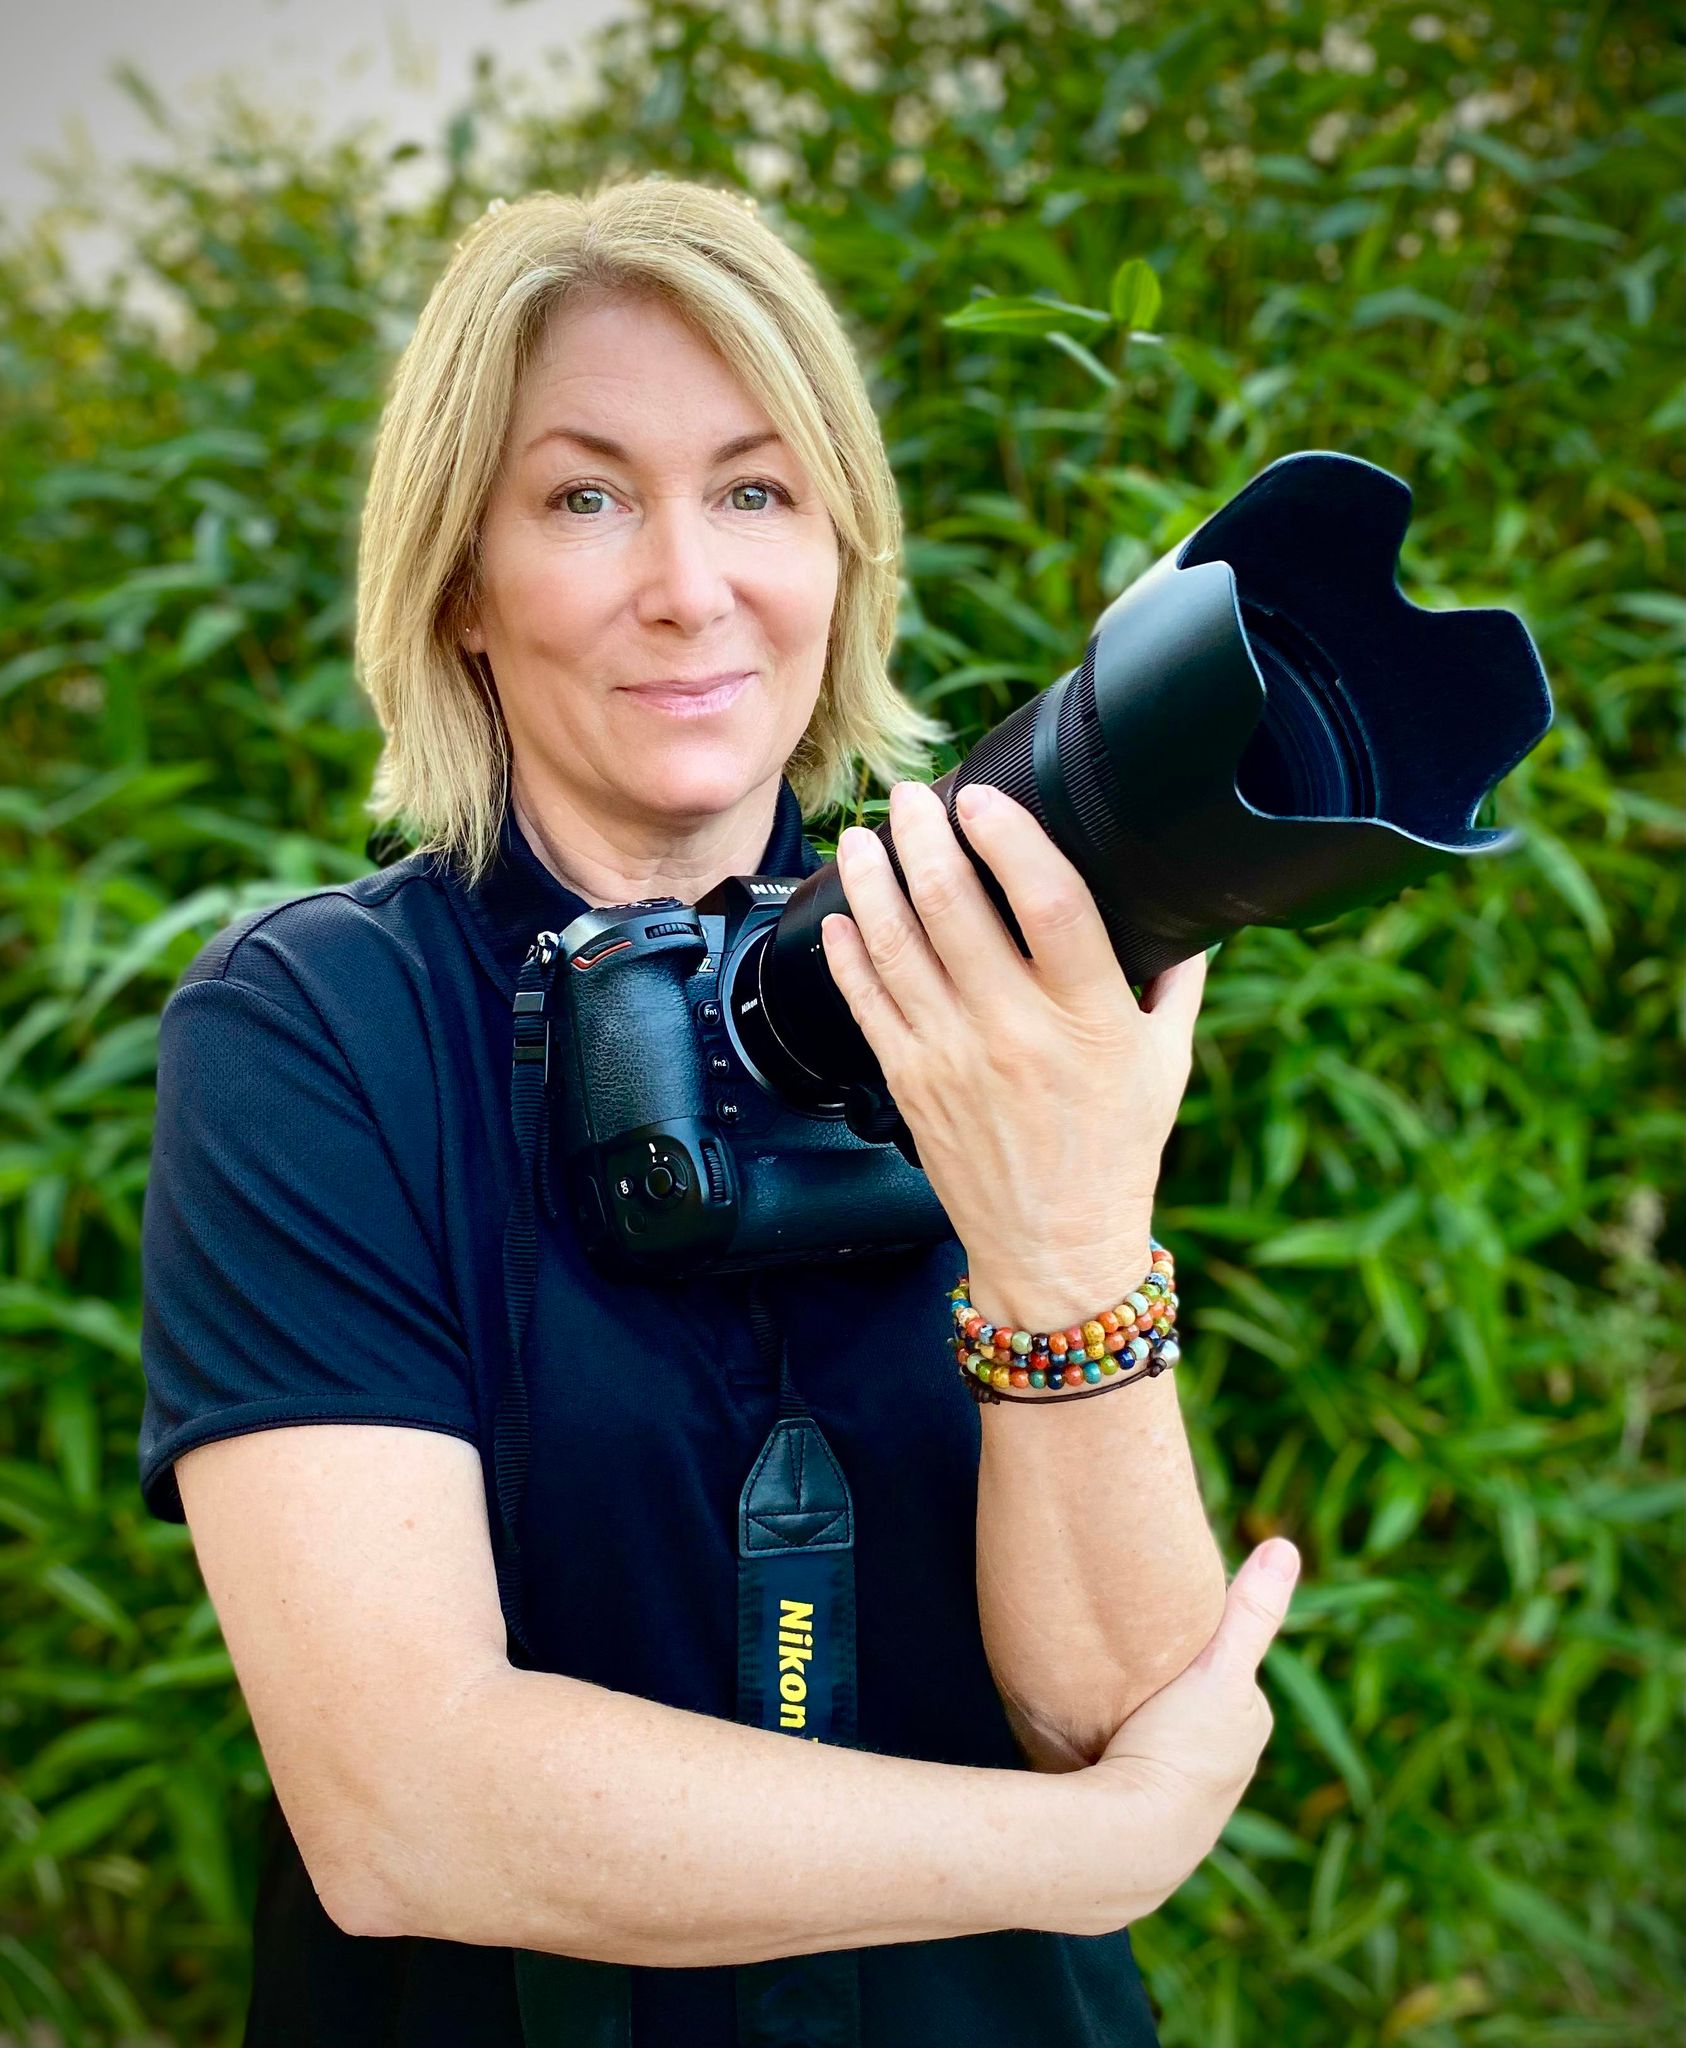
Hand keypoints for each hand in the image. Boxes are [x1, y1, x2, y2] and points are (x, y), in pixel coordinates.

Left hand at [819, 779, 1207, 1327]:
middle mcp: (1014, 1029)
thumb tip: (1186, 916)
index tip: (983, 796)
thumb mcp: (1167, 1062)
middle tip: (912, 796)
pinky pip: (864, 1001)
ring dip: (872, 879)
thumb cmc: (1115, 1150)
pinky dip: (846, 952)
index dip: (1010, 836)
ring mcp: (951, 1055)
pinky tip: (839, 914)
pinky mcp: (908, 1082)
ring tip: (865, 836)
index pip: (1049, 900)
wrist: (1055, 1247)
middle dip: (923, 836)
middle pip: (955, 906)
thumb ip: (1173, 981)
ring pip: (896, 944)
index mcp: (1088, 1015)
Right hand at [1041, 1539, 1300, 1935]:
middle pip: (1197, 1706)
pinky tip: (1091, 1752)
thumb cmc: (1180, 1751)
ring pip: (1164, 1743)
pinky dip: (1120, 1760)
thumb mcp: (1220, 1670)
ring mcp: (1188, 1804)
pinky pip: (1135, 1775)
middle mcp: (1227, 1770)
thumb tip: (1284, 1544)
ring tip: (1102, 1703)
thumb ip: (1250, 1612)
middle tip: (1126, 1655)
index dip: (1200, 1643)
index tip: (1166, 1618)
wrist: (1129, 1842)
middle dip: (1172, 1686)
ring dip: (1142, 1727)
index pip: (1228, 1670)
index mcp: (1246, 1727)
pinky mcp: (1147, 1825)